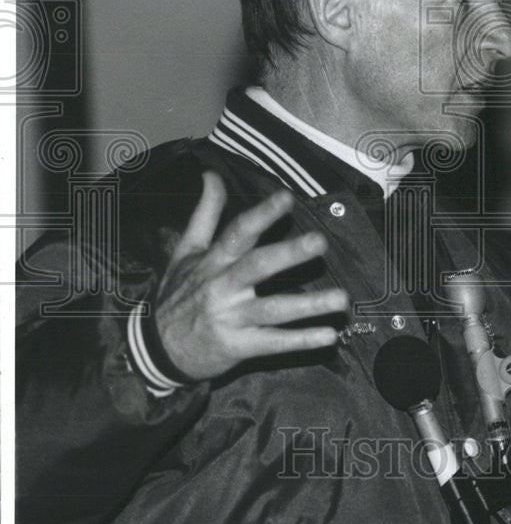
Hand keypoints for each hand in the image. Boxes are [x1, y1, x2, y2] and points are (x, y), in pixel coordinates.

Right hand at [154, 171, 348, 379]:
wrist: (155, 350)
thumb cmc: (177, 296)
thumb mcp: (185, 252)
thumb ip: (205, 213)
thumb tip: (211, 174)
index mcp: (212, 261)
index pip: (238, 233)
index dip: (262, 215)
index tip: (287, 198)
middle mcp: (222, 287)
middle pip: (258, 267)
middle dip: (290, 254)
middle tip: (320, 242)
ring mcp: (231, 319)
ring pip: (274, 309)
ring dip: (309, 304)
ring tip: (341, 298)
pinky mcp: (237, 346)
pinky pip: (274, 343)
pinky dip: (302, 341)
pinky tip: (329, 335)